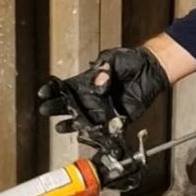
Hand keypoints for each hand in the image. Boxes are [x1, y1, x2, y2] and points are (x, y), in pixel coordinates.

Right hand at [37, 46, 167, 133]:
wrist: (150, 70)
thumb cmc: (130, 60)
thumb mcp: (113, 58)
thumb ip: (104, 68)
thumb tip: (98, 84)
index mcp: (87, 82)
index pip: (65, 88)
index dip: (53, 91)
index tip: (44, 93)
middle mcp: (92, 98)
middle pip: (70, 105)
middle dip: (56, 108)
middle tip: (46, 110)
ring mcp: (103, 109)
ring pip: (84, 120)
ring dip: (72, 124)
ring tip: (61, 127)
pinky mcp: (118, 119)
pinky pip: (105, 130)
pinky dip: (97, 135)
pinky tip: (87, 137)